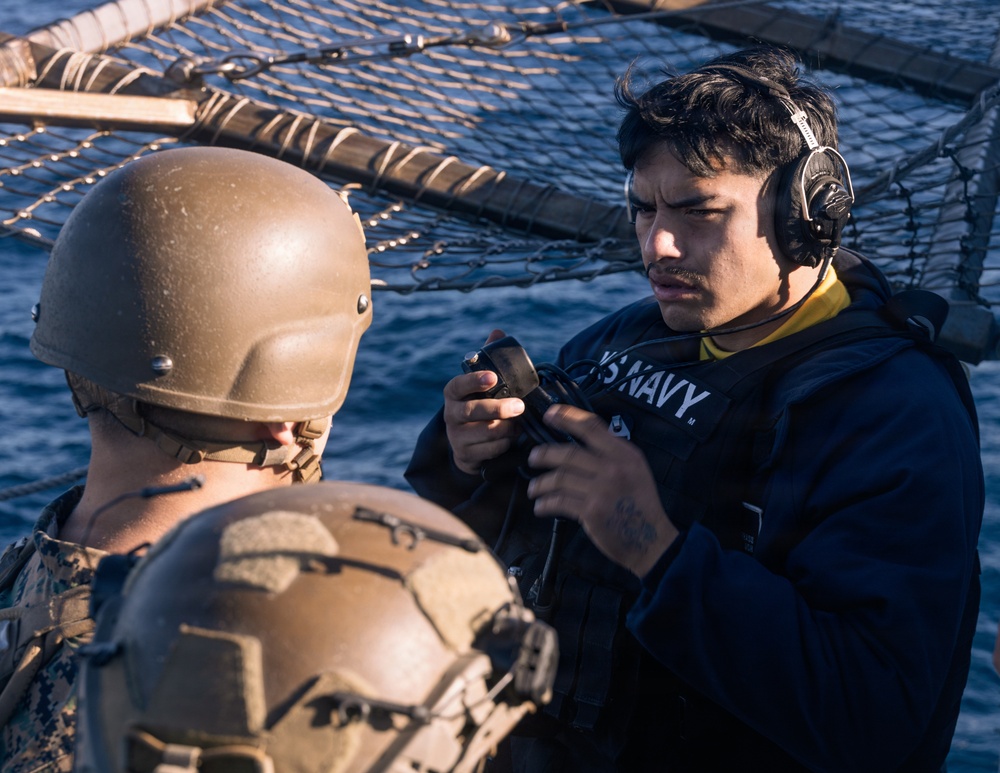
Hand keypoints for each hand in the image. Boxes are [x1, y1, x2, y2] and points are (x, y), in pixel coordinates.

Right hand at [443, 329, 525, 474]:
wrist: (467, 443)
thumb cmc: (478, 404)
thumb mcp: (481, 384)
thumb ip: (488, 359)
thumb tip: (497, 332)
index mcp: (453, 393)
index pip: (458, 385)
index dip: (474, 380)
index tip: (493, 377)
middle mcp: (451, 414)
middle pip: (472, 411)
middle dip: (498, 409)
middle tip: (519, 406)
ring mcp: (456, 436)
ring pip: (485, 432)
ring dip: (507, 428)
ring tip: (519, 423)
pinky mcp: (466, 455)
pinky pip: (490, 450)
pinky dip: (505, 443)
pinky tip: (512, 437)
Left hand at [526, 404, 677, 576]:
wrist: (651, 540)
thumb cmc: (640, 504)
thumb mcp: (635, 469)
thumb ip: (612, 454)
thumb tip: (580, 443)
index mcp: (625, 454)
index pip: (591, 426)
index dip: (567, 417)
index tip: (550, 415)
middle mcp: (613, 468)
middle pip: (568, 453)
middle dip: (544, 454)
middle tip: (533, 458)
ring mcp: (602, 489)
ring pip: (560, 478)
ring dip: (541, 483)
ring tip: (534, 488)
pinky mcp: (592, 511)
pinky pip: (559, 501)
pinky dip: (545, 503)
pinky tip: (541, 506)